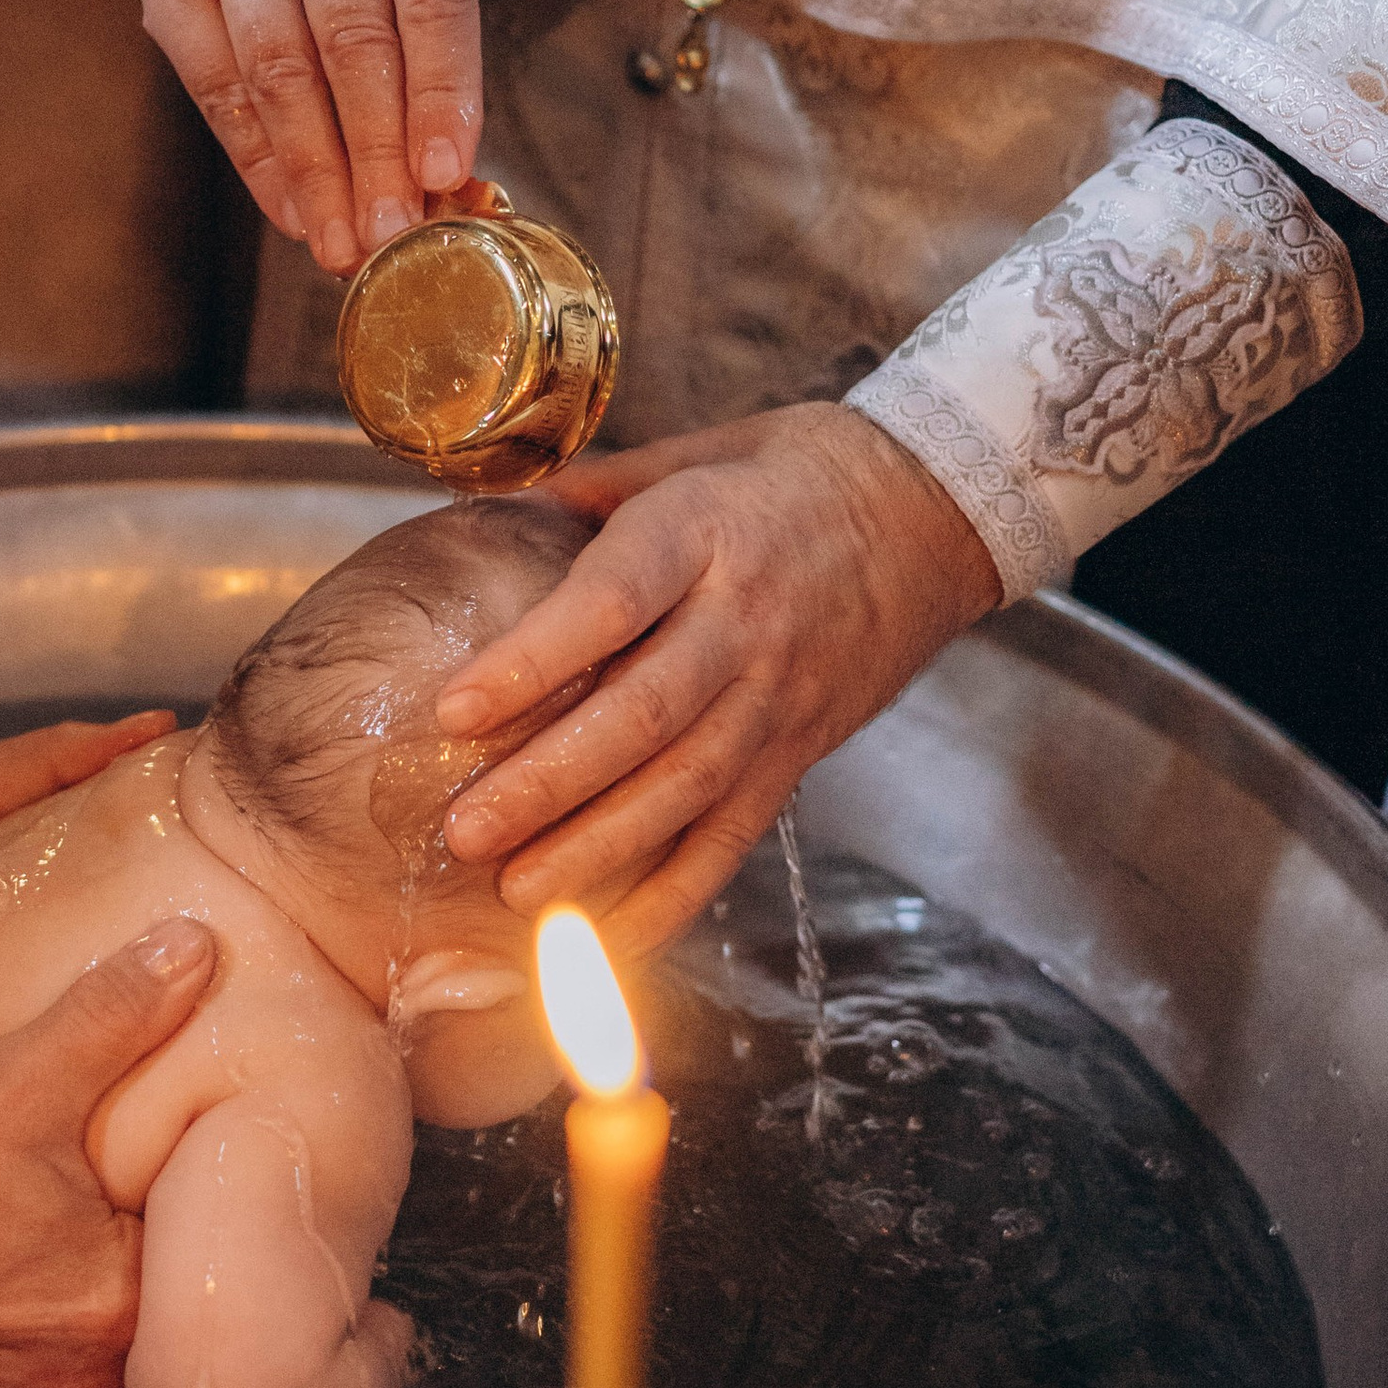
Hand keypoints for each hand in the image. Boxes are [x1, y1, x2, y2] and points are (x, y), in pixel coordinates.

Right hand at [0, 917, 216, 1387]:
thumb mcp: (11, 1085)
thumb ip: (113, 1018)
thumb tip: (195, 946)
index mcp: (121, 1304)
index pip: (198, 1256)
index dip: (165, 1207)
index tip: (124, 1176)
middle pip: (150, 1315)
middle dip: (122, 1260)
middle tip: (68, 1209)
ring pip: (98, 1363)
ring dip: (77, 1315)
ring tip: (24, 1252)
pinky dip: (25, 1359)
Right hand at [138, 0, 482, 273]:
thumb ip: (434, 60)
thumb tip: (438, 188)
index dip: (440, 94)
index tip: (444, 175)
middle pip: (351, 39)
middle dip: (376, 151)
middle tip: (392, 232)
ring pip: (281, 69)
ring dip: (317, 170)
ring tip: (343, 241)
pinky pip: (218, 86)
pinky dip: (261, 161)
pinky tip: (294, 212)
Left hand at [433, 405, 999, 956]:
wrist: (934, 511)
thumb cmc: (793, 475)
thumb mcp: (696, 451)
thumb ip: (591, 492)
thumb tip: (474, 515)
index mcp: (706, 533)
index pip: (613, 602)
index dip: (532, 661)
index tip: (454, 709)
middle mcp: (744, 623)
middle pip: (644, 716)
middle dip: (548, 784)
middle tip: (465, 831)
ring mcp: (777, 698)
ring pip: (686, 789)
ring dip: (596, 850)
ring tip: (515, 891)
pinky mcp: (800, 753)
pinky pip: (733, 836)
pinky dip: (673, 895)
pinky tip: (609, 937)